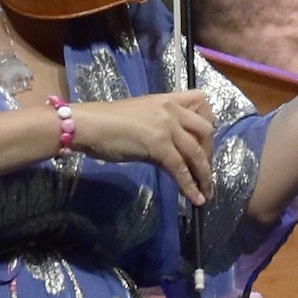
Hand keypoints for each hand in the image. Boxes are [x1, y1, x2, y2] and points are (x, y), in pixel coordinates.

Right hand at [77, 89, 217, 206]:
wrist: (89, 125)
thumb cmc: (107, 123)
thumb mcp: (141, 120)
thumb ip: (160, 133)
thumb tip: (172, 158)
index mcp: (166, 99)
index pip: (201, 101)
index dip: (208, 122)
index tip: (203, 141)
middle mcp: (171, 109)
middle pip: (206, 129)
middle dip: (209, 152)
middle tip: (203, 169)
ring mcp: (166, 126)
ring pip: (197, 152)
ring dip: (204, 175)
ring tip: (206, 192)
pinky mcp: (159, 145)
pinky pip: (180, 168)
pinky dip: (189, 185)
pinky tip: (194, 197)